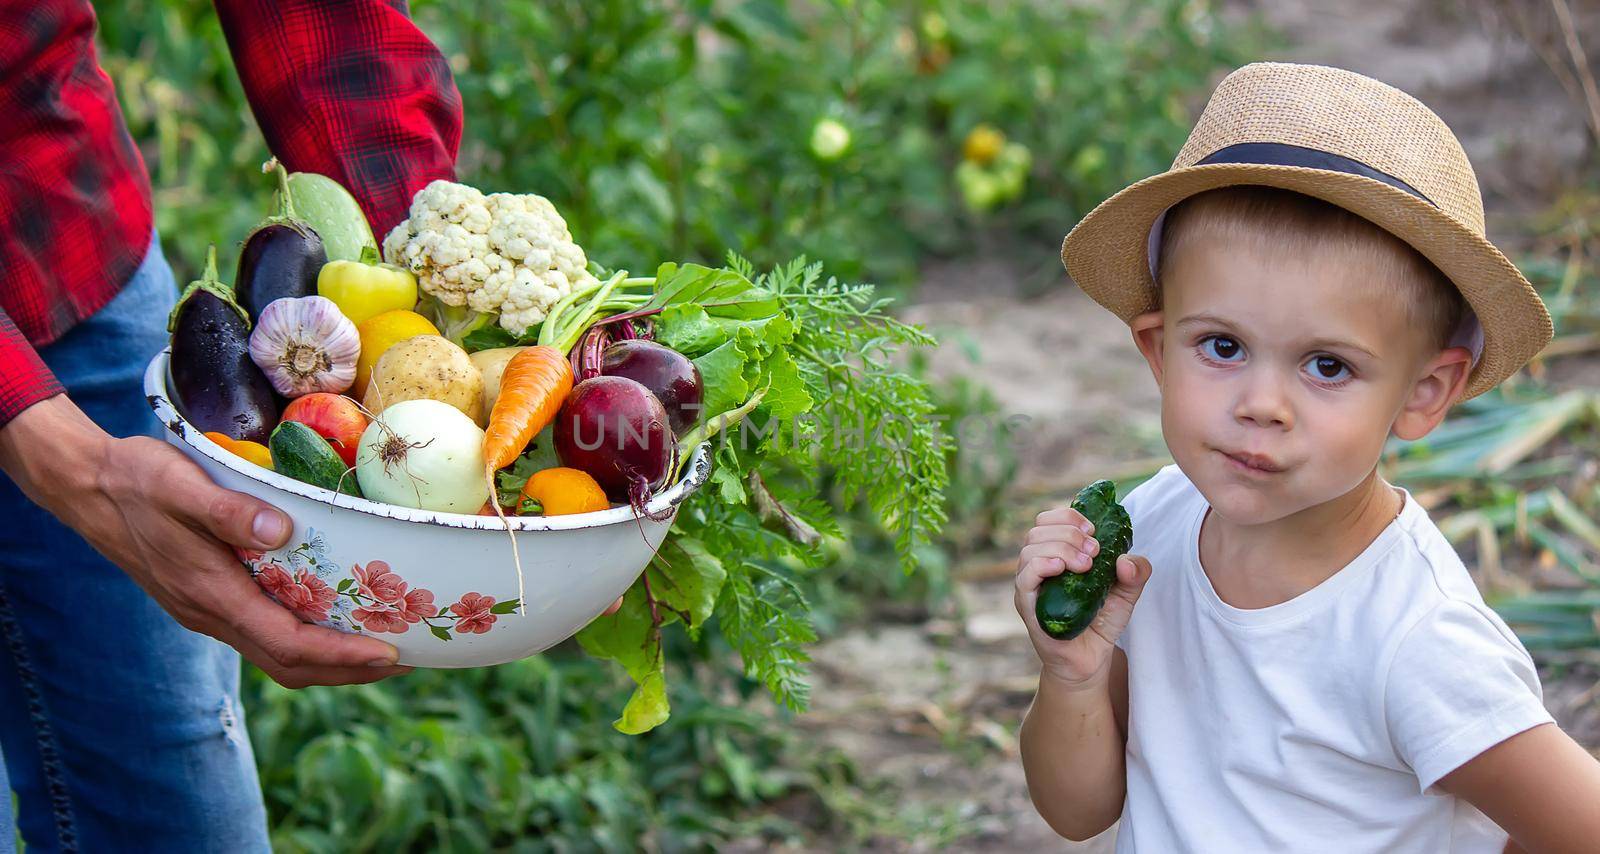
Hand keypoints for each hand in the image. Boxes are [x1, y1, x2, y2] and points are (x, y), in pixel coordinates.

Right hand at [0, 396, 410, 687]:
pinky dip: (306, 639)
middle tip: (406, 659)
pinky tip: (333, 619)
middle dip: (348, 670)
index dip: (342, 655)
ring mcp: (208, 611)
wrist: (87, 486)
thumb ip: (229, 510)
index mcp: (212, 593)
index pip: (288, 643)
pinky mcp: (208, 599)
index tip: (390, 653)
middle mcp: (212, 614)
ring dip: (330, 661)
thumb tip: (282, 530)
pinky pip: (265, 634)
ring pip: (277, 654)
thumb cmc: (137, 480)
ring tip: (382, 649)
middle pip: (290, 664)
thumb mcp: (181, 484)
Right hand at [1014, 504, 1150, 690]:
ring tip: (1086, 565)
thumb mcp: (1126, 595)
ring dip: (1061, 547)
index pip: (1048, 520)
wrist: (1088, 662)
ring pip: (1031, 548)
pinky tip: (1062, 569)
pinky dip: (1043, 564)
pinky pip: (1025, 576)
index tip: (1094, 530)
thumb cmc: (1100, 625)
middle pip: (1038, 529)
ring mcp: (1030, 585)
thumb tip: (1125, 560)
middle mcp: (1037, 566)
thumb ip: (1136, 573)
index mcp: (1055, 555)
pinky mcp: (1027, 605)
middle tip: (1095, 550)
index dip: (1069, 516)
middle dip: (1070, 532)